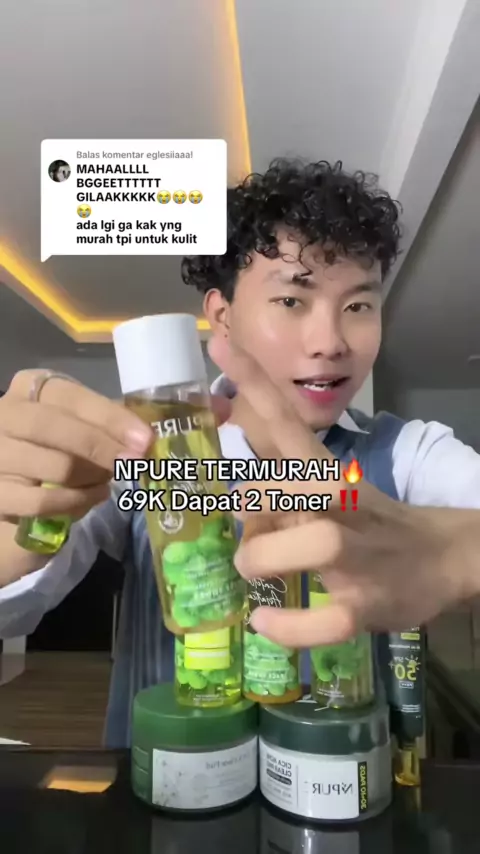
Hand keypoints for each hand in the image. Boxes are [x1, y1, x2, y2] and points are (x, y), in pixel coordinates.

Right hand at [0, 370, 231, 525]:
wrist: (13, 506)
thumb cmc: (64, 459)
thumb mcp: (97, 433)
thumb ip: (140, 421)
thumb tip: (220, 408)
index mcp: (31, 389)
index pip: (69, 395)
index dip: (109, 417)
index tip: (146, 440)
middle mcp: (5, 415)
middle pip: (53, 427)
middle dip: (102, 447)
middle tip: (138, 463)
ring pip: (54, 468)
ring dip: (91, 481)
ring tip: (106, 482)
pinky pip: (43, 503)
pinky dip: (74, 506)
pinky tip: (84, 501)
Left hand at [209, 337, 479, 646]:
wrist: (444, 558)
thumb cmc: (373, 523)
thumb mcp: (331, 491)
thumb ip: (280, 485)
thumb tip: (232, 483)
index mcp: (328, 475)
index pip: (286, 421)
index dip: (253, 384)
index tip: (219, 345)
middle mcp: (341, 507)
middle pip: (287, 484)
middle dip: (250, 502)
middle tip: (244, 526)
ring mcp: (354, 558)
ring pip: (303, 548)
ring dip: (263, 561)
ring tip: (254, 571)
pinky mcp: (363, 607)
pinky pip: (318, 622)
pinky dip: (286, 629)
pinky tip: (265, 624)